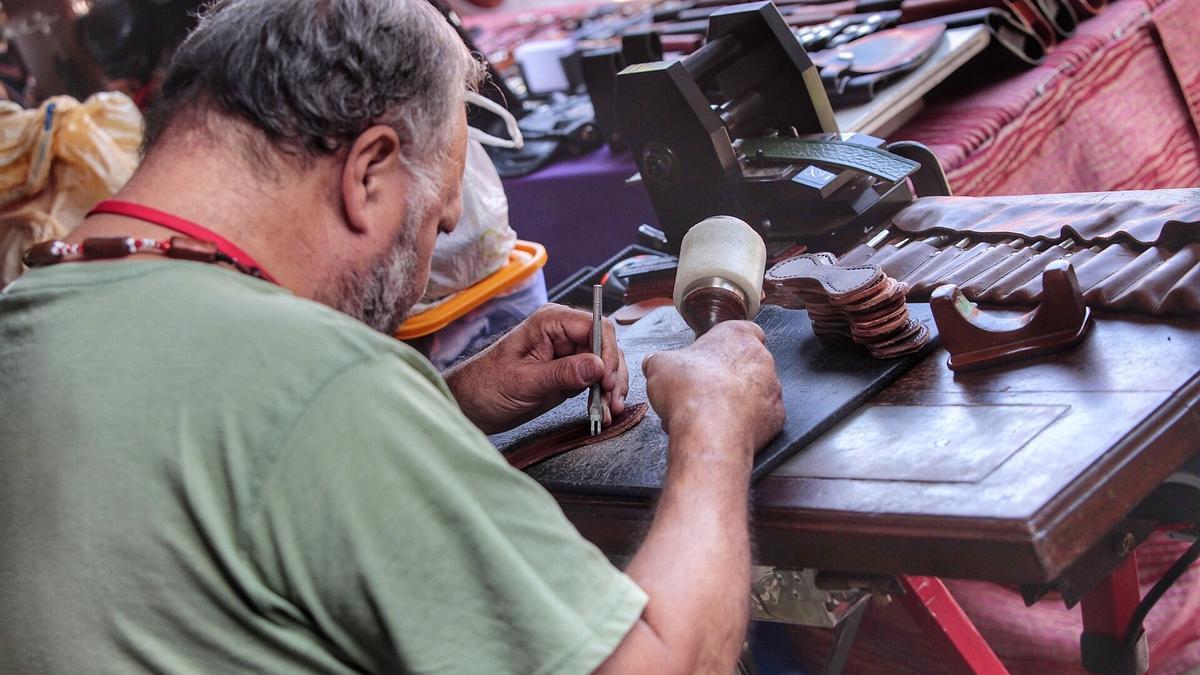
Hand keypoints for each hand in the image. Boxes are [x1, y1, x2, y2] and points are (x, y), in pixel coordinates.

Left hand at [444, 304, 628, 433]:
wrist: (471, 405)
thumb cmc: (486, 386)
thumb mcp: (524, 381)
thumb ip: (562, 373)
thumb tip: (597, 366)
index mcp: (550, 322)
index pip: (595, 326)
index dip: (606, 352)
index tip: (606, 379)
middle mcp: (563, 333)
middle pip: (605, 345)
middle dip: (613, 372)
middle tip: (611, 399)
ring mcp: (568, 353)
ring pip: (605, 364)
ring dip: (612, 387)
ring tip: (609, 410)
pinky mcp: (569, 373)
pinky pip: (595, 380)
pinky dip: (603, 395)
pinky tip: (602, 411)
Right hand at [643, 320, 783, 457]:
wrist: (709, 432)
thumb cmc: (688, 391)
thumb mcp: (658, 366)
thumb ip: (660, 360)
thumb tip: (654, 363)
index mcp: (737, 335)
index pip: (742, 330)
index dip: (725, 344)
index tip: (710, 357)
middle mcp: (762, 358)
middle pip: (747, 361)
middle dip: (728, 374)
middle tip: (704, 389)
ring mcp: (773, 388)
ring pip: (756, 390)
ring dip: (738, 398)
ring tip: (712, 412)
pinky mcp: (776, 417)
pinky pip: (761, 416)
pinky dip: (746, 421)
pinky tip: (725, 427)